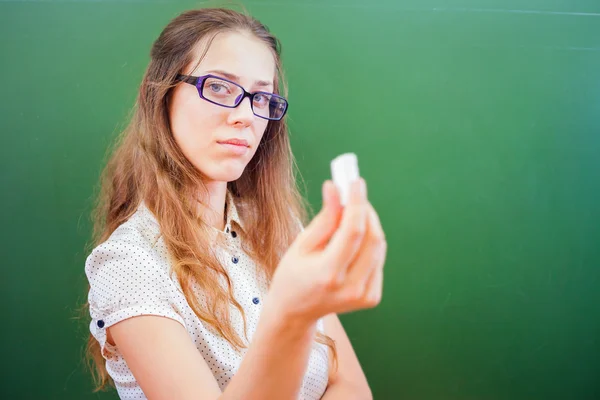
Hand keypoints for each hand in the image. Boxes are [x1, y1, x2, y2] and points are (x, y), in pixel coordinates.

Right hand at [268, 178, 386, 323]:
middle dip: (366, 211)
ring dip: (368, 225)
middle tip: (355, 194)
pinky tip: (352, 243)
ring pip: (378, 247)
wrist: (295, 312)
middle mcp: (350, 287)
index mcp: (328, 274)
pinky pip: (377, 259)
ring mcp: (364, 295)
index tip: (356, 182)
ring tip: (349, 217)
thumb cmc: (292, 275)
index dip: (357, 203)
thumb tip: (335, 188)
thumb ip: (325, 218)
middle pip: (372, 238)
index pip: (353, 231)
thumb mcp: (302, 244)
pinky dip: (368, 244)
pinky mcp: (371, 297)